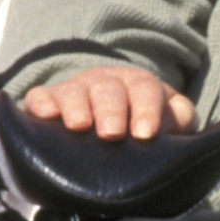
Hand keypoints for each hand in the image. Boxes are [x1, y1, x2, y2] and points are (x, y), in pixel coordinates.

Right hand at [21, 66, 194, 140]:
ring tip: (80, 126)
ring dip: (77, 106)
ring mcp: (74, 91)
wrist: (101, 137)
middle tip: (112, 134)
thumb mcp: (167, 126)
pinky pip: (39, 98)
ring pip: (74, 91)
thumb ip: (179, 121)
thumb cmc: (138, 132)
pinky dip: (41, 104)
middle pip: (109, 89)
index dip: (146, 109)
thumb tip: (179, 123)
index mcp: (138, 85)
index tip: (145, 134)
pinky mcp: (45, 103)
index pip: (145, 89)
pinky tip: (45, 116)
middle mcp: (105, 83)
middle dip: (111, 110)